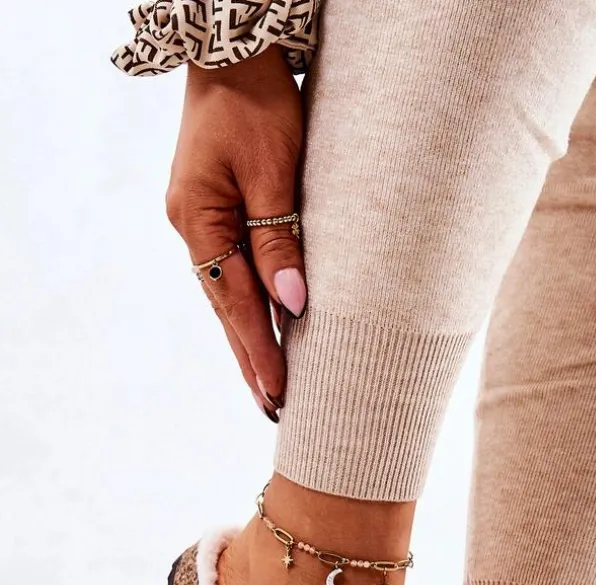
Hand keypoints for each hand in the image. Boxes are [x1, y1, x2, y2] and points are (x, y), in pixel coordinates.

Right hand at [166, 47, 305, 420]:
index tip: (278, 393)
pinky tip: (261, 331)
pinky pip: (233, 273)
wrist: (233, 56)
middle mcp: (193, 228)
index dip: (258, 350)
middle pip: (226, 308)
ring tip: (269, 386)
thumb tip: (292, 305)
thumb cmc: (258, 103)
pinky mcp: (215, 213)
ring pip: (228, 295)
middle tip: (273, 409)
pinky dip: (249, 307)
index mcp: (200, 220)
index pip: (235, 303)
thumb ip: (279, 238)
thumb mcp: (273, 169)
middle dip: (251, 360)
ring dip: (249, 340)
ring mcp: (200, 222)